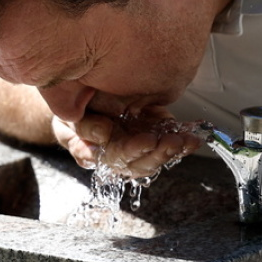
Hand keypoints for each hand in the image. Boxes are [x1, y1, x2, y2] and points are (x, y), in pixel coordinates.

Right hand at [51, 107, 203, 179]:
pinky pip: (167, 146)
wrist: (79, 97)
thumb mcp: (69, 115)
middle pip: (138, 164)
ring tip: (186, 141)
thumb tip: (104, 135)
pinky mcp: (150, 135)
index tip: (147, 141)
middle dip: (158, 154)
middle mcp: (116, 154)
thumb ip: (82, 126)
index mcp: (94, 152)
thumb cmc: (71, 109)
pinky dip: (182, 143)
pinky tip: (193, 138)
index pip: (114, 158)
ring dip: (173, 151)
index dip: (131, 152)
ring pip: (154, 159)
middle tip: (172, 142)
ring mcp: (134, 147)